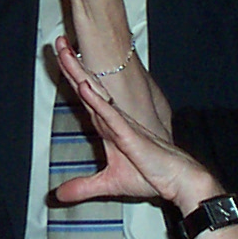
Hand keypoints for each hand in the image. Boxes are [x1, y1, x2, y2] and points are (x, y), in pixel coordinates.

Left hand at [53, 41, 218, 211]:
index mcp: (108, 126)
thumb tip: (59, 195)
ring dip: (80, 75)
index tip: (59, 57)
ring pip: (96, 95)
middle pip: (87, 87)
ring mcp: (121, 124)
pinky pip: (110, 115)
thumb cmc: (152, 176)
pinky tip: (85, 88)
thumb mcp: (109, 184)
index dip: (72, 77)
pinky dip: (96, 102)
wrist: (179, 180)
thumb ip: (83, 187)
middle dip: (72, 65)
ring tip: (66, 54)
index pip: (85, 97)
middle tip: (58, 42)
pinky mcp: (130, 134)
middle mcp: (113, 119)